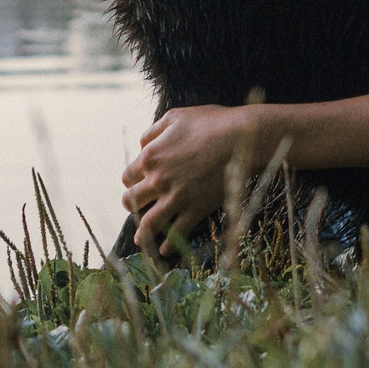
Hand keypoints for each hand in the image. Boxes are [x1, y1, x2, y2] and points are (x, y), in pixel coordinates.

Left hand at [120, 103, 268, 255]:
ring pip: (150, 222)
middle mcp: (158, 181)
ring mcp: (176, 198)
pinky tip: (165, 250)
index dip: (131, 181)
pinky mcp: (195, 210)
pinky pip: (177, 232)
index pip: (128, 177)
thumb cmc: (210, 123)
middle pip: (132, 201)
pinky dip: (168, 243)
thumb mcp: (175, 117)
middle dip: (131, 205)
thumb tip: (142, 144)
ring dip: (142, 234)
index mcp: (150, 157)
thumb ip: (153, 131)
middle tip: (134, 209)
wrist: (240, 139)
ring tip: (139, 241)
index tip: (136, 184)